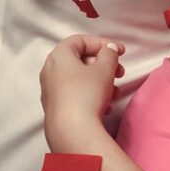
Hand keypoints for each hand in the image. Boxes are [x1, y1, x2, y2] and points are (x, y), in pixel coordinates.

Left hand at [39, 34, 125, 150]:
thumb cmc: (86, 95)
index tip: (119, 50)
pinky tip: (106, 107)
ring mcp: (50, 89)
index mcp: (59, 56)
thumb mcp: (104, 70)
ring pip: (80, 79)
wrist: (72, 130)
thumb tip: (109, 49)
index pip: (80, 40)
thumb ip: (109, 54)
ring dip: (101, 82)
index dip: (102, 43)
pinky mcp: (55, 106)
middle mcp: (50, 70)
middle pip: (80, 60)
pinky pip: (75, 94)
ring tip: (115, 92)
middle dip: (104, 65)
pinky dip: (91, 95)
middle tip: (119, 72)